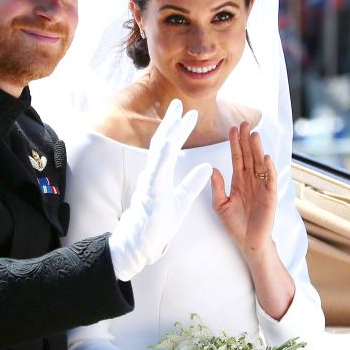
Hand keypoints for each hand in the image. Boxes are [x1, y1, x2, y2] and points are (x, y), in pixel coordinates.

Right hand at [108, 99, 211, 280]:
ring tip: (175, 117)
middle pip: (162, 144)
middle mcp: (152, 175)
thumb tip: (208, 167)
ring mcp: (149, 184)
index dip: (178, 130)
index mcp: (160, 175)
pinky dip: (162, 158)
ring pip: (158, 154)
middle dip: (170, 123)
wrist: (141, 245)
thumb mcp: (182, 201)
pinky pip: (156, 174)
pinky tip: (169, 145)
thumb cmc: (158, 224)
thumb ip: (193, 183)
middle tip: (178, 103)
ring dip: (167, 134)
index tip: (189, 114)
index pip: (170, 148)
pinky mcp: (149, 196)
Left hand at [210, 122, 277, 254]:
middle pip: (249, 155)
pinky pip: (270, 179)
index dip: (235, 143)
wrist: (248, 242)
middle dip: (246, 140)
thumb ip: (217, 187)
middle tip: (244, 123)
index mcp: (238, 180)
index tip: (232, 128)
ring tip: (254, 134)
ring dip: (257, 149)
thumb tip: (212, 169)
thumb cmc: (234, 224)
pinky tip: (266, 157)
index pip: (237, 157)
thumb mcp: (220, 205)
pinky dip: (269, 168)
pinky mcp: (270, 195)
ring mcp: (261, 186)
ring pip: (259, 163)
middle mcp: (250, 180)